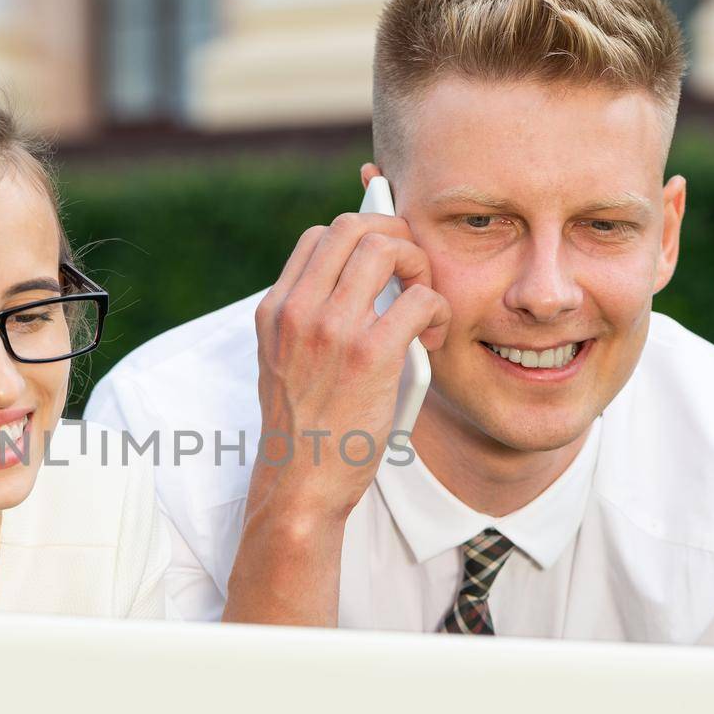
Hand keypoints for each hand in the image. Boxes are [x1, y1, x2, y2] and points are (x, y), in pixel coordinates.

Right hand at [250, 212, 449, 521]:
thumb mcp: (283, 364)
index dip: (361, 236)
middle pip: (353, 227)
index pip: (319, 236)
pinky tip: (436, 336)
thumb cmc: (303, 431)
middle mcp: (297, 311)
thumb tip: (354, 288)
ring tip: (425, 302)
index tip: (384, 262)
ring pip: (386, 248)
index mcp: (274, 311)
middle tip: (413, 271)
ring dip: (419, 266)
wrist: (301, 485)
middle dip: (395, 236)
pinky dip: (438, 310)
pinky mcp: (370, 356)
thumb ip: (307, 322)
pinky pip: (420, 299)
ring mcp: (331, 330)